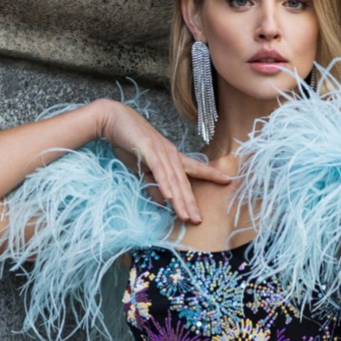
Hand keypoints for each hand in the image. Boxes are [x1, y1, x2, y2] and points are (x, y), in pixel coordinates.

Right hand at [94, 101, 233, 227]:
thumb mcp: (142, 168)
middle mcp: (170, 154)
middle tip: (198, 221)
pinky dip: (164, 184)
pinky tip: (169, 198)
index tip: (228, 181)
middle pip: (184, 182)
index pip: (195, 168)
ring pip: (173, 180)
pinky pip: (158, 170)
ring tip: (186, 217)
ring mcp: (160, 151)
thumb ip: (153, 185)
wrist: (112, 119)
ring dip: (179, 200)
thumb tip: (164, 202)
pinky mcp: (147, 149)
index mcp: (171, 157)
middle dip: (191, 203)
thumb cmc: (128, 143)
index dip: (211, 174)